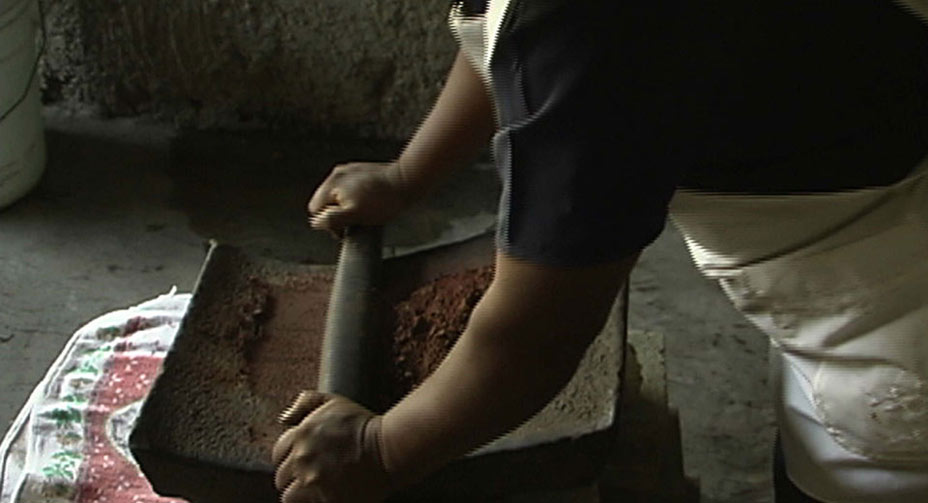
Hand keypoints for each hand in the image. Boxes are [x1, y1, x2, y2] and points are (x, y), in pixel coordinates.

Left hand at [272, 390, 393, 502]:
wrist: (387, 448)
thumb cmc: (363, 425)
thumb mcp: (334, 402)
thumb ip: (306, 402)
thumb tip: (284, 418)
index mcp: (301, 435)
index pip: (277, 453)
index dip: (288, 458)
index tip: (300, 461)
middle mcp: (302, 459)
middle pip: (281, 477)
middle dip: (293, 476)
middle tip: (310, 475)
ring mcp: (313, 481)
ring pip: (289, 496)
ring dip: (299, 494)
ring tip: (315, 488)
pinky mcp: (327, 499)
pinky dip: (315, 501)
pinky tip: (326, 494)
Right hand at [308, 162, 412, 238]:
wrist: (408, 181)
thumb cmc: (383, 201)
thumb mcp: (354, 215)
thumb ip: (331, 220)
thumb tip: (315, 223)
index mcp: (332, 184)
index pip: (316, 209)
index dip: (328, 224)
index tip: (346, 229)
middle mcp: (337, 174)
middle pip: (326, 202)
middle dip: (337, 214)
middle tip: (356, 221)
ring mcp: (349, 170)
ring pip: (339, 196)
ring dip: (347, 206)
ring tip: (366, 210)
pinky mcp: (361, 170)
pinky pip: (351, 188)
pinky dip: (357, 197)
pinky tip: (371, 202)